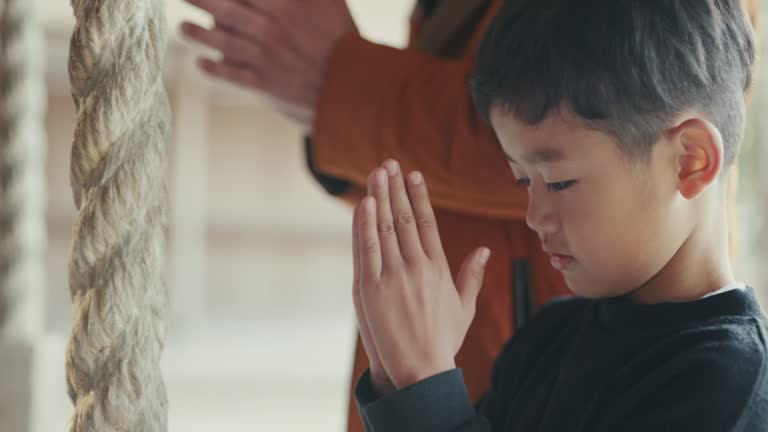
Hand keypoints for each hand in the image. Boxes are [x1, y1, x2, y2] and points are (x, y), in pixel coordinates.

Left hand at [180, 0, 357, 131]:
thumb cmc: (344, 40)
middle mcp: (270, 30)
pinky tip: (202, 63)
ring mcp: (265, 58)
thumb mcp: (331, 1)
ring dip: (198, 35)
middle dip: (200, 0)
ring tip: (183, 27)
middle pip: (226, 11)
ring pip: (224, 43)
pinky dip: (215, 70)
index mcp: (285, 6)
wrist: (352, 87)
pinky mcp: (266, 84)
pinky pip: (234, 76)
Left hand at [353, 159, 490, 389]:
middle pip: (405, 218)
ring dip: (380, 197)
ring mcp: (392, 276)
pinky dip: (365, 225)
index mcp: (438, 269)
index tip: (414, 175)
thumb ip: (472, 276)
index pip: (428, 223)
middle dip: (396, 188)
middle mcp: (416, 267)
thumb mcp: (464, 307)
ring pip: (385, 228)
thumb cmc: (442, 340)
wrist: (420, 370)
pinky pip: (367, 249)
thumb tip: (483, 250)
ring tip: (377, 174)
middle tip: (390, 164)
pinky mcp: (370, 289)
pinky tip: (365, 204)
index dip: (420, 196)